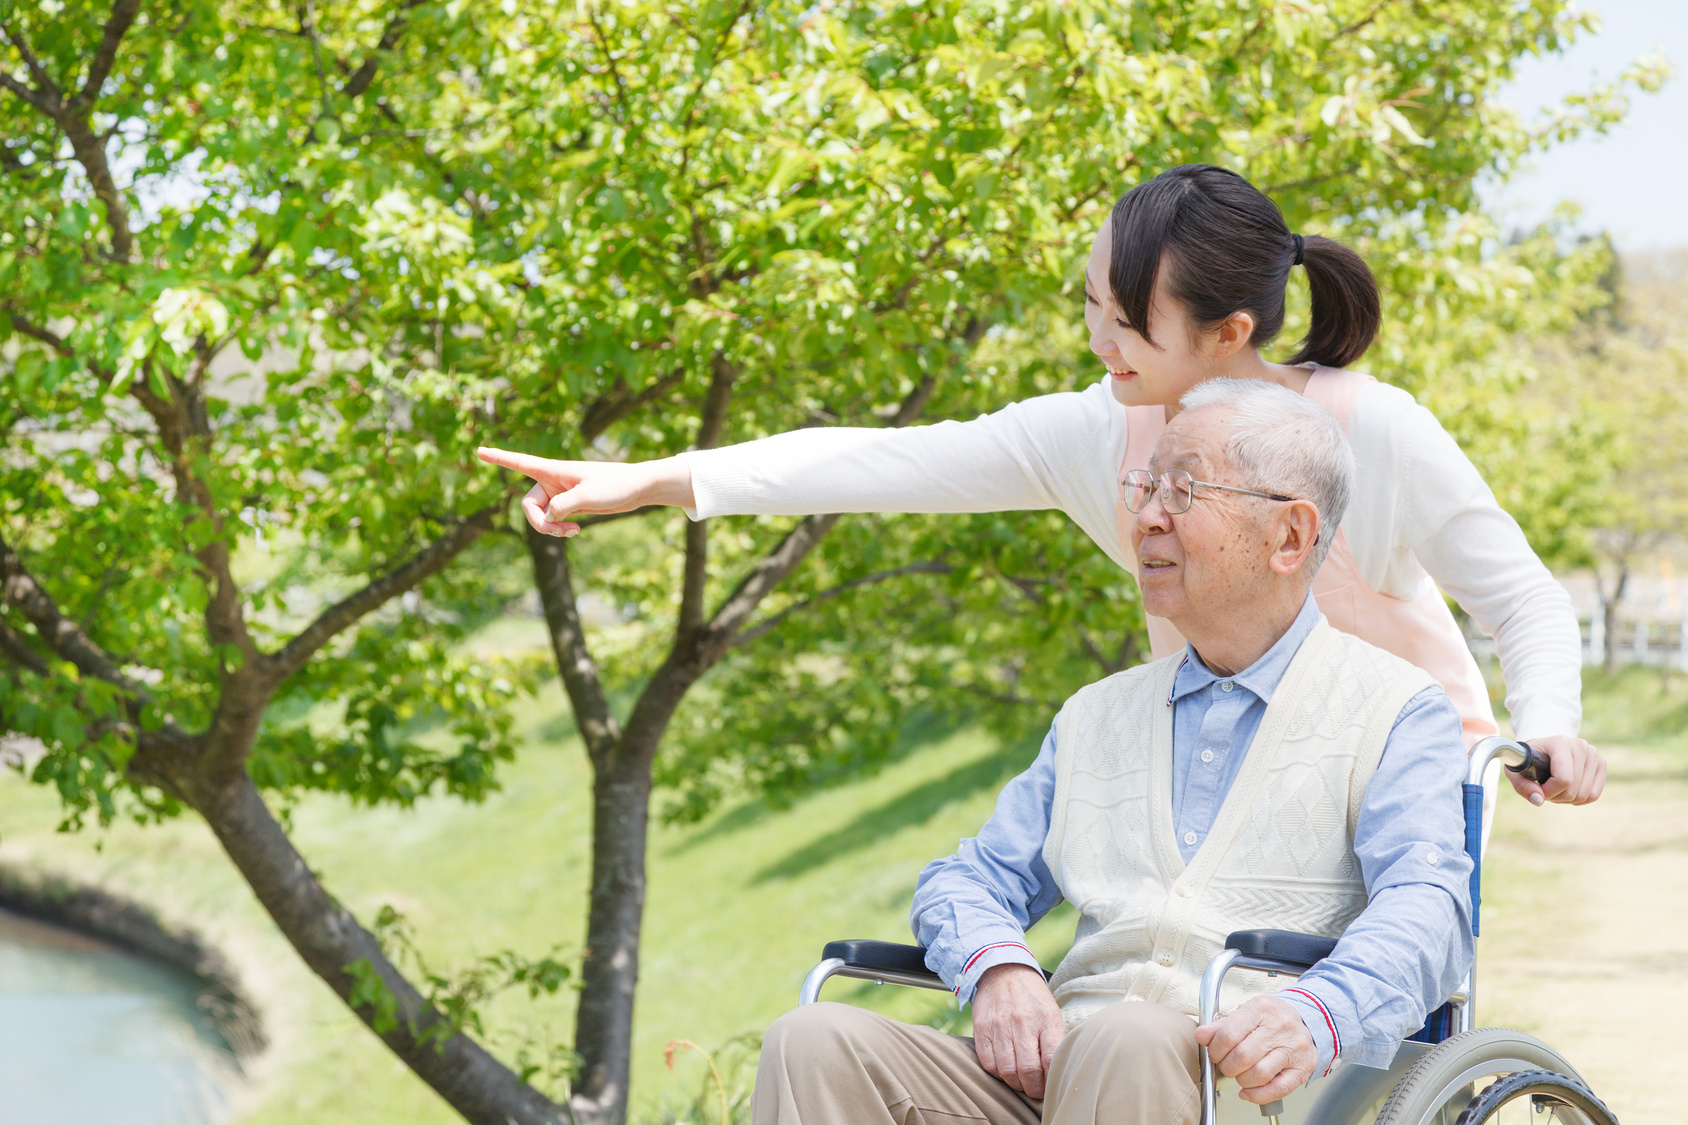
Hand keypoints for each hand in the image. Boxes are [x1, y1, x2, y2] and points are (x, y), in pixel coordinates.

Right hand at [475, 448, 694, 535]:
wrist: (637, 489)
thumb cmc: (616, 486)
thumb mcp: (588, 497)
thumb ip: (563, 506)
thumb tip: (548, 516)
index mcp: (553, 470)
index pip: (520, 462)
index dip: (499, 458)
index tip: (478, 451)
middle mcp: (552, 481)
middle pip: (529, 506)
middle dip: (540, 523)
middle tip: (561, 532)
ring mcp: (560, 494)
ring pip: (540, 516)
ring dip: (551, 529)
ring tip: (572, 532)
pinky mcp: (569, 505)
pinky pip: (552, 520)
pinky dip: (559, 529)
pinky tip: (575, 531)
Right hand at [972, 963, 1064, 1099]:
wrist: (1003, 971)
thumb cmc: (1032, 998)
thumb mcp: (1051, 1012)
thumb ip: (1055, 1040)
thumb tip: (1059, 1072)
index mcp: (1046, 1018)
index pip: (1051, 1060)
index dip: (1050, 1081)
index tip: (1051, 1086)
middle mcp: (1023, 1021)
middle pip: (1028, 1070)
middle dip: (1033, 1089)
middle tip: (1035, 1089)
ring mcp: (1000, 1025)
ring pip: (1007, 1071)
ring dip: (1015, 1083)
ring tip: (1020, 1080)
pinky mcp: (982, 1028)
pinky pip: (988, 1063)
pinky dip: (997, 1073)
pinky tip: (1004, 1068)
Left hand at [1195, 995, 1315, 1104]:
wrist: (1306, 1021)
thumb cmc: (1271, 1019)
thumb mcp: (1246, 1013)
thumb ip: (1221, 1026)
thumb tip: (1201, 1035)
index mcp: (1261, 1009)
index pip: (1229, 1034)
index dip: (1216, 1049)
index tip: (1214, 1053)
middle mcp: (1279, 1028)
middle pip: (1243, 1056)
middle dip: (1227, 1066)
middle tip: (1226, 1065)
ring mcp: (1293, 1049)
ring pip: (1259, 1074)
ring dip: (1242, 1080)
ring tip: (1240, 1074)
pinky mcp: (1302, 1069)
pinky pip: (1278, 1089)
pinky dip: (1258, 1095)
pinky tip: (1248, 1091)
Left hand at [1506, 735, 1605, 806]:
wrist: (1543, 748)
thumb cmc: (1528, 760)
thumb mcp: (1516, 771)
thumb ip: (1523, 786)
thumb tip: (1538, 800)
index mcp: (1560, 743)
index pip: (1563, 779)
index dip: (1549, 792)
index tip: (1538, 789)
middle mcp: (1580, 746)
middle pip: (1573, 790)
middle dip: (1556, 796)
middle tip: (1545, 788)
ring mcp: (1593, 754)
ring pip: (1584, 795)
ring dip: (1566, 799)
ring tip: (1555, 787)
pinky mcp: (1601, 763)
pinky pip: (1593, 795)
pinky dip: (1579, 799)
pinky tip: (1568, 790)